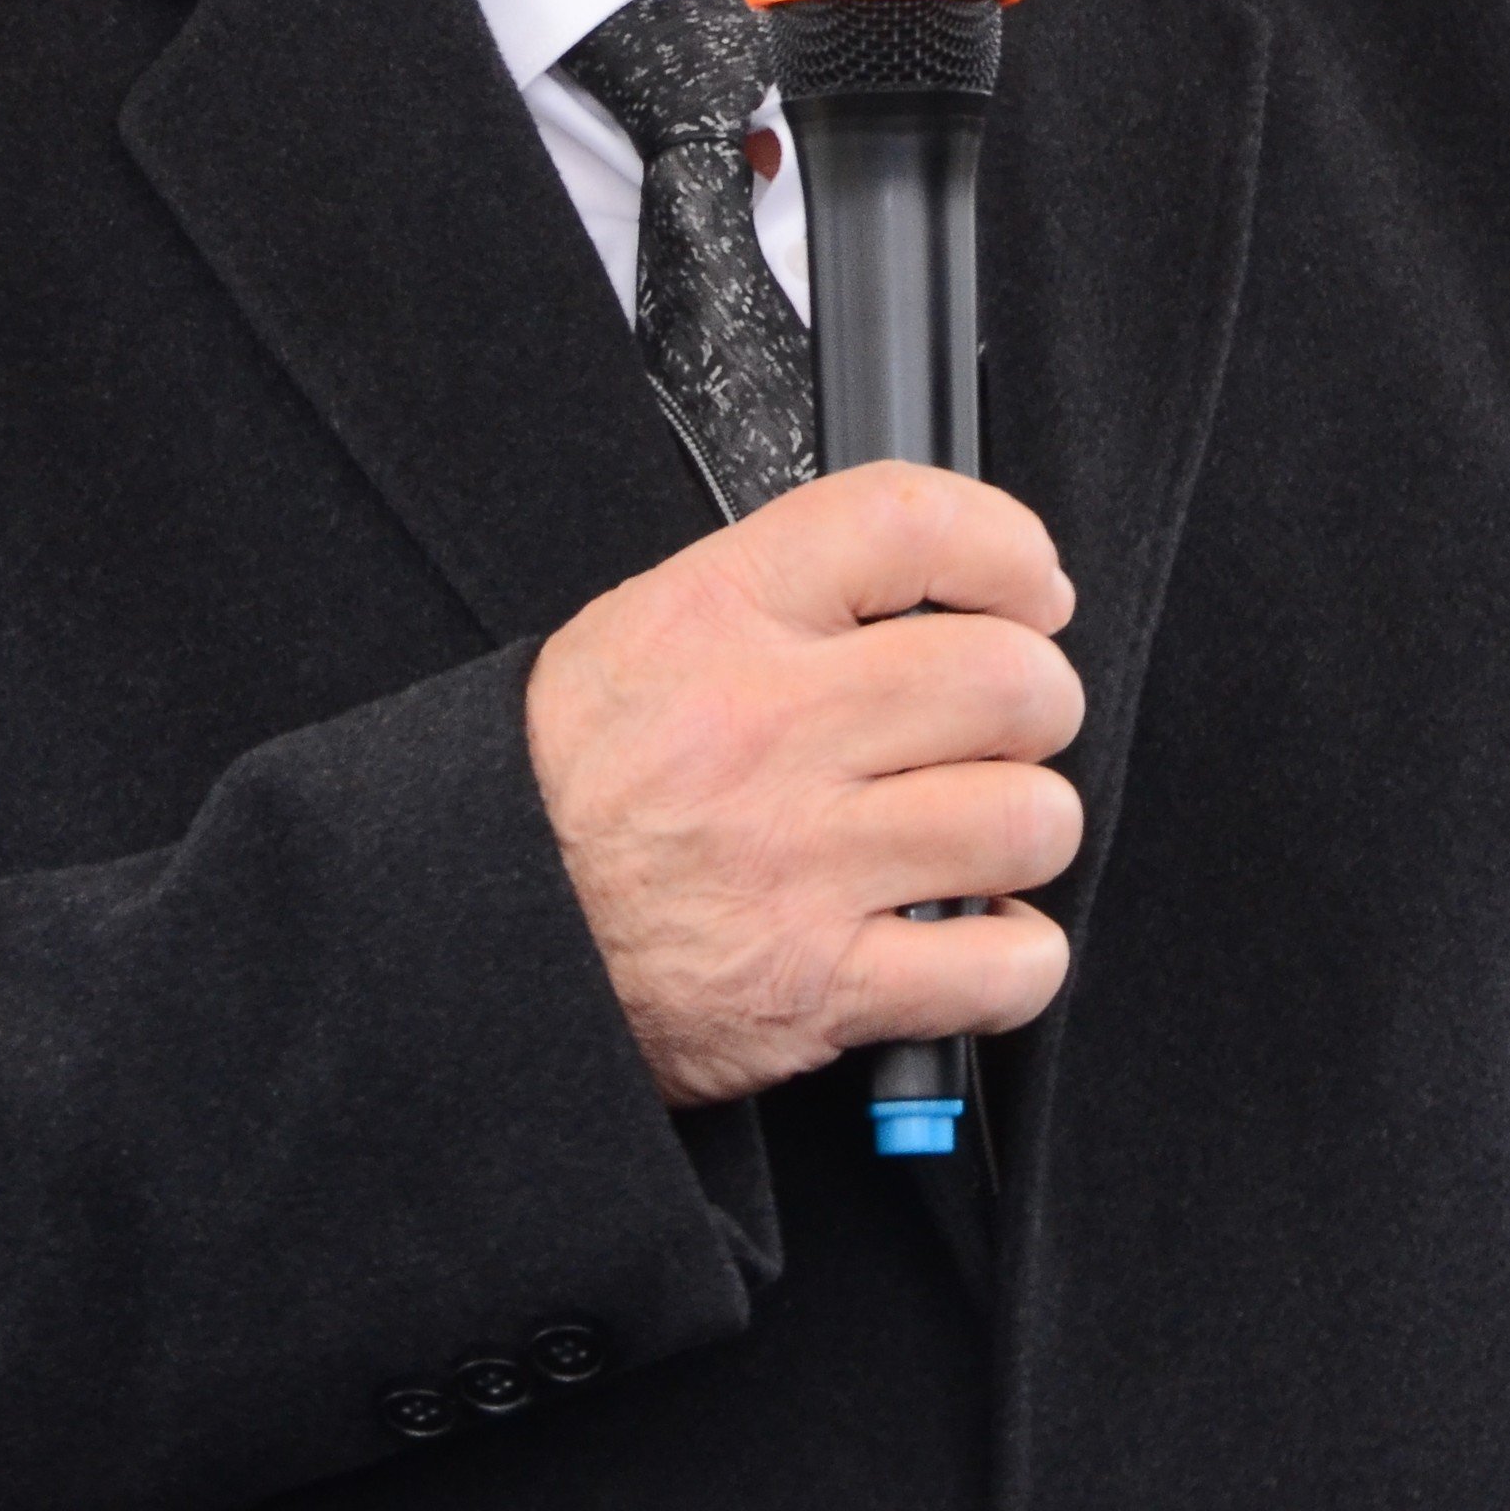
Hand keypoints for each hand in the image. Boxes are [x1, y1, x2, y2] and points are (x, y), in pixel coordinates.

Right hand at [524, 462, 1083, 1109]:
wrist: (473, 929)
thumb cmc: (566, 782)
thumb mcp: (645, 630)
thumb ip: (789, 594)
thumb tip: (942, 580)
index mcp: (719, 621)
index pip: (909, 524)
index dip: (1006, 546)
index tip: (1026, 586)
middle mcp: (766, 731)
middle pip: (1008, 680)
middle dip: (1036, 702)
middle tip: (1004, 723)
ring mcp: (798, 861)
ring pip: (1026, 819)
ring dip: (1026, 829)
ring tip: (977, 832)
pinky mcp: (817, 986)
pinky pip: (1003, 967)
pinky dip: (1015, 958)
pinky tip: (970, 934)